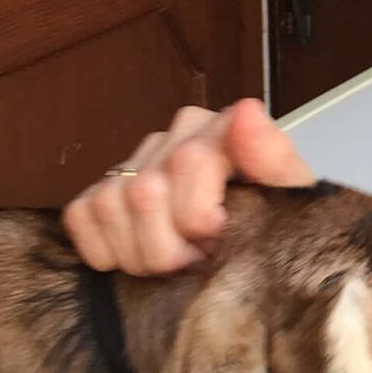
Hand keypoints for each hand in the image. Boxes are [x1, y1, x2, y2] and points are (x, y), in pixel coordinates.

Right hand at [63, 99, 314, 273]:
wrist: (253, 248)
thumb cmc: (273, 223)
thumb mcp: (289, 199)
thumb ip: (272, 158)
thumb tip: (246, 111)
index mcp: (219, 128)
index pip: (188, 162)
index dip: (199, 217)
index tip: (219, 237)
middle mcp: (173, 135)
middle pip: (145, 193)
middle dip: (173, 247)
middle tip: (200, 261)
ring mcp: (134, 162)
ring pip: (109, 207)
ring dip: (142, 254)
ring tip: (177, 261)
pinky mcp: (99, 191)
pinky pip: (82, 217)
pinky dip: (108, 251)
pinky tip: (143, 253)